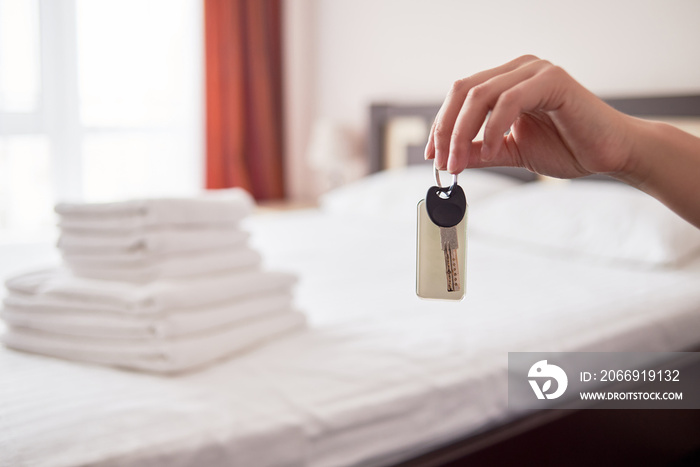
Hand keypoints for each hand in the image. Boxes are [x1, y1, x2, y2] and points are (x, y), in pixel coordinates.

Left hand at [424, 55, 634, 178]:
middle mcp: (518, 69)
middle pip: (463, 92)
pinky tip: (494, 150)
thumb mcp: (511, 150)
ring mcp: (535, 71)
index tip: (432, 155)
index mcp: (506, 81)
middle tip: (443, 163)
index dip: (441, 125)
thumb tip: (448, 158)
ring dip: (463, 133)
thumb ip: (481, 150)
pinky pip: (509, 100)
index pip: (460, 96)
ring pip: (480, 95)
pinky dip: (494, 128)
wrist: (611, 153)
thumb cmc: (567, 147)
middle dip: (446, 130)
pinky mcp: (552, 80)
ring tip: (460, 163)